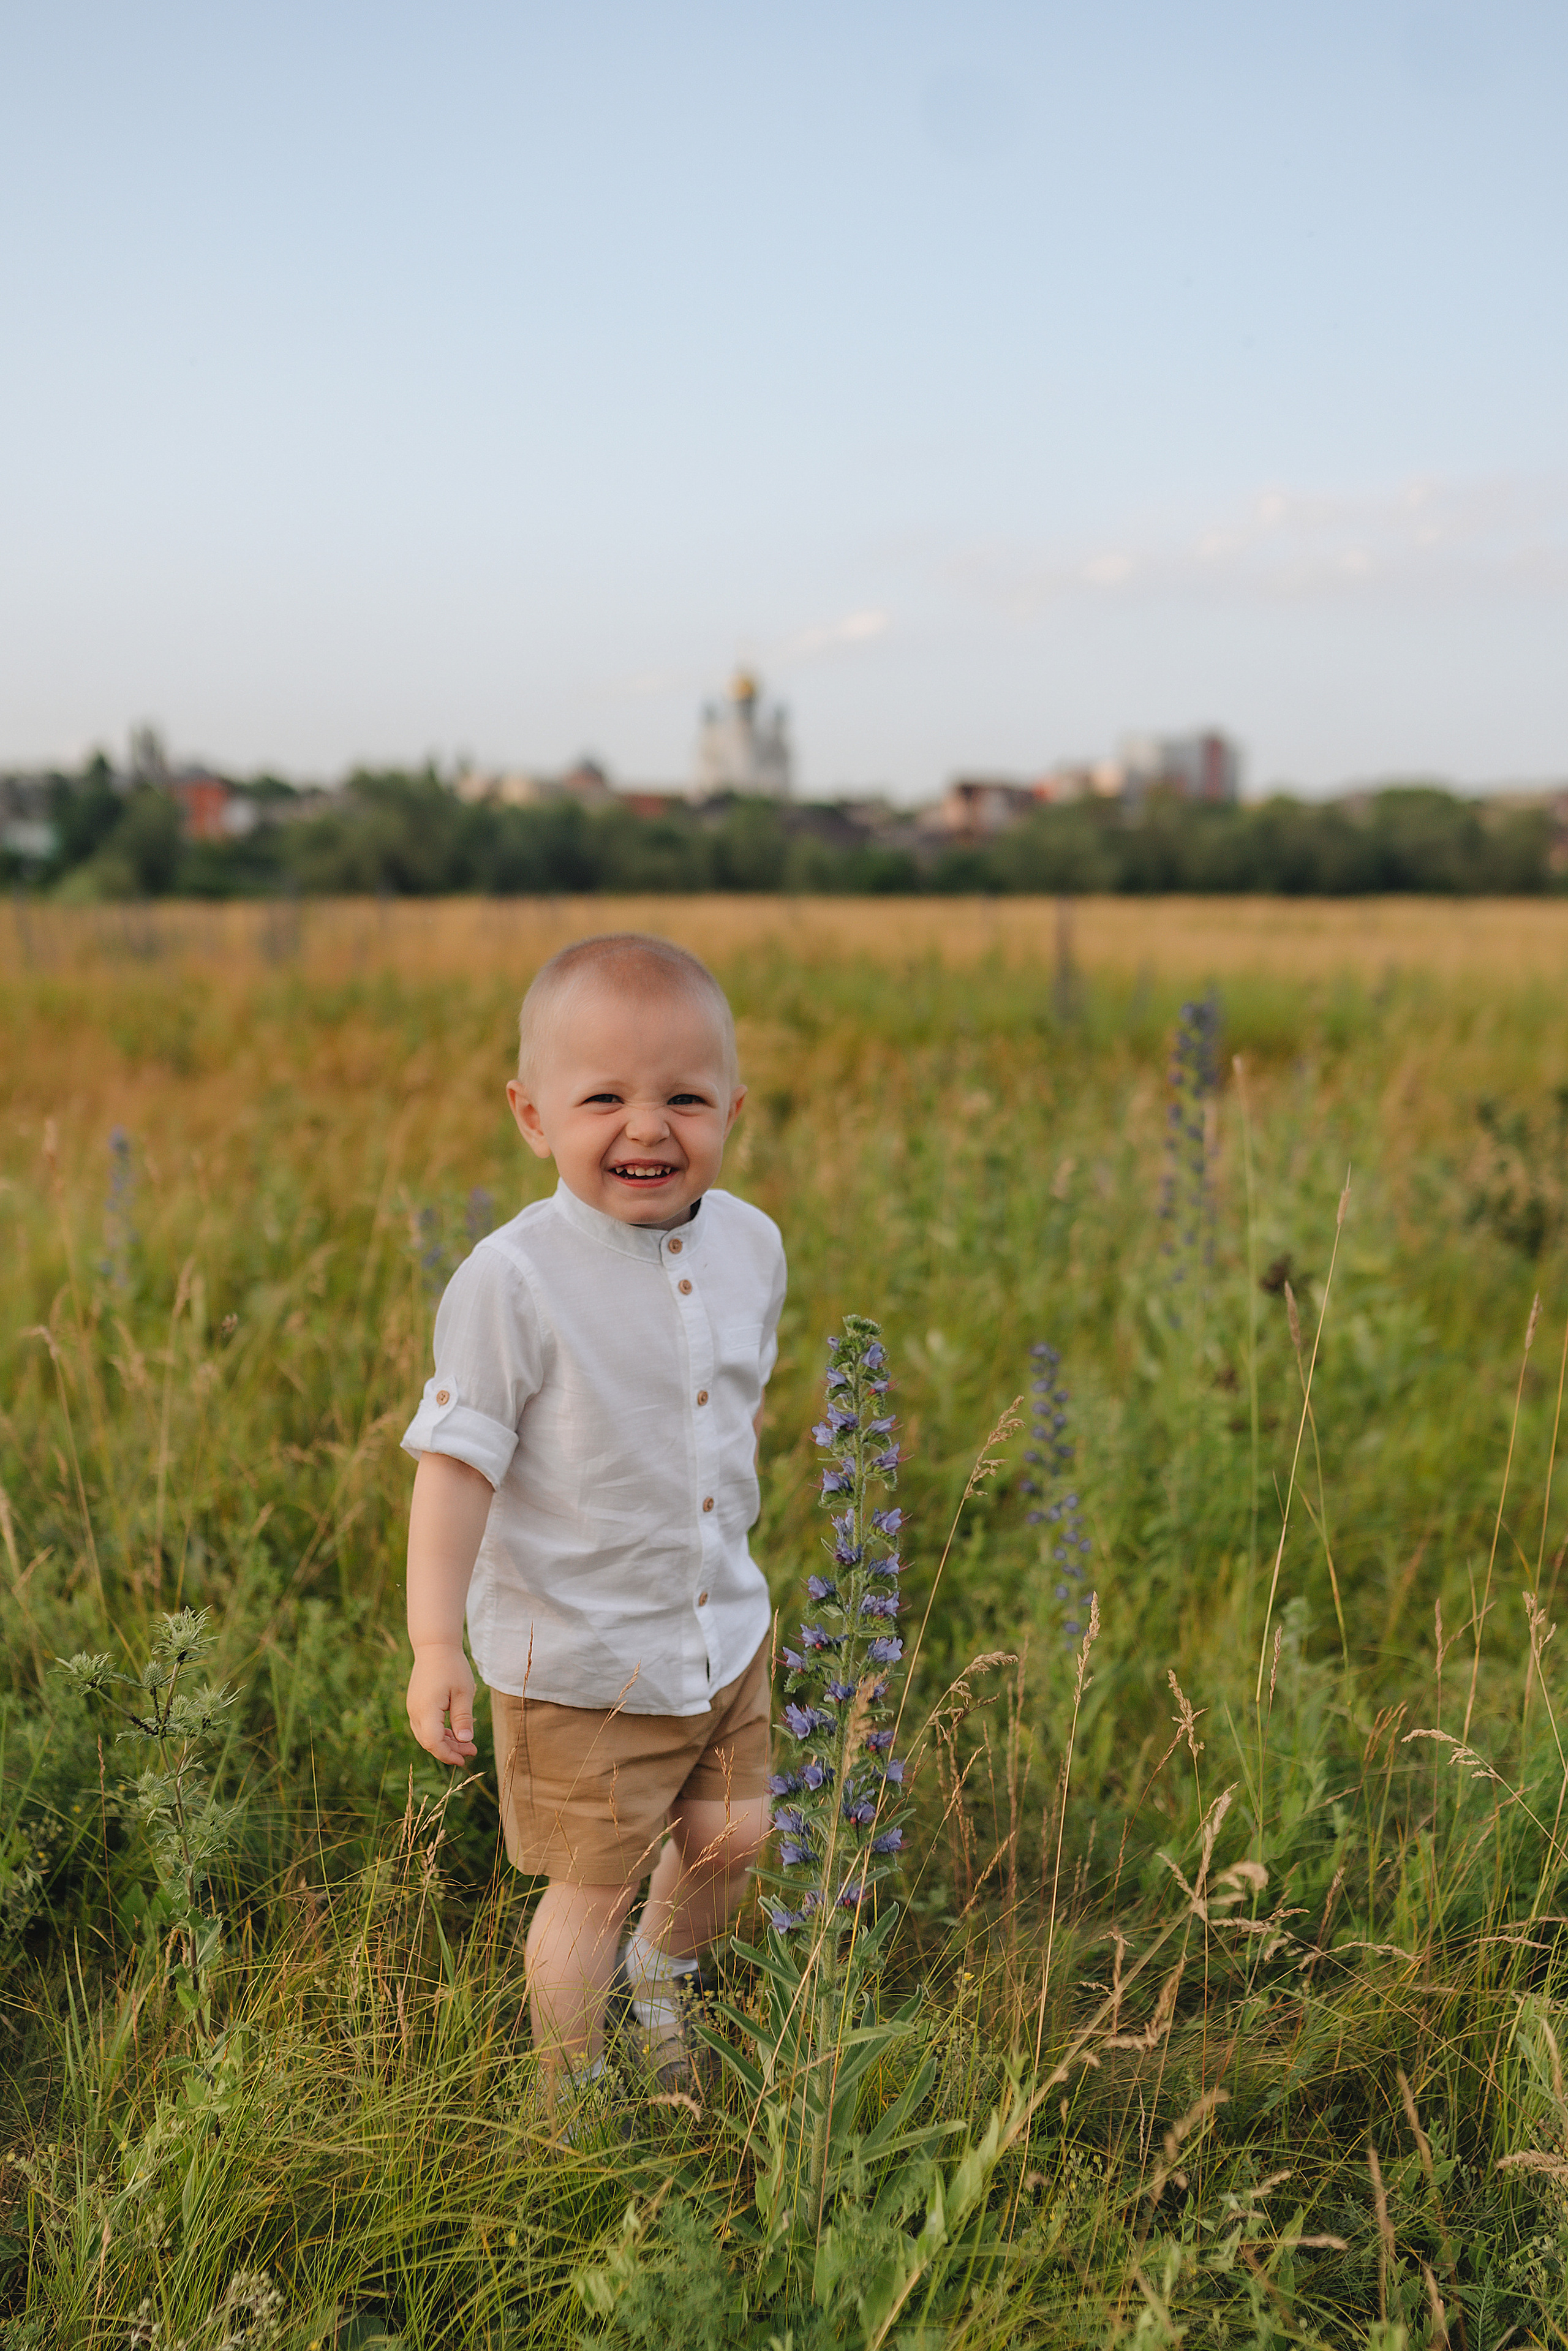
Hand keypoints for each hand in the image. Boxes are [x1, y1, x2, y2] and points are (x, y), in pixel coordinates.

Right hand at [407, 1642, 477, 1764]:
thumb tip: (465, 1741)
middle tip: (472, 1751)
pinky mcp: (416, 1705)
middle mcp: (415, 1712)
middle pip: (429, 1742)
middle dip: (450, 1750)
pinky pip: (425, 1726)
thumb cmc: (452, 1667)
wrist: (434, 1646)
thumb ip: (463, 1718)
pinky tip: (455, 1732)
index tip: (465, 1758)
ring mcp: (413, 1708)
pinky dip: (439, 1733)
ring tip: (466, 1743)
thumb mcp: (463, 1692)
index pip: (433, 1743)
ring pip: (426, 1736)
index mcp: (426, 1710)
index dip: (448, 1754)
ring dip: (445, 1742)